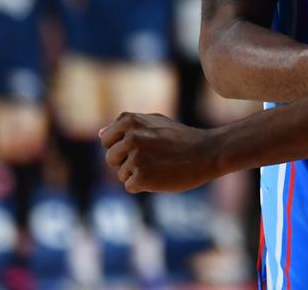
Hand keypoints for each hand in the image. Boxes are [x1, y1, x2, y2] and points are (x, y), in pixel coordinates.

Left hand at [101, 112, 218, 192]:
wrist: (207, 153)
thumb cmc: (182, 138)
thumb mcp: (156, 123)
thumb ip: (128, 126)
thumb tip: (100, 133)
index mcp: (130, 121)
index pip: (107, 139)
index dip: (123, 145)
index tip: (144, 145)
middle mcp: (130, 137)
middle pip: (110, 158)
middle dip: (127, 161)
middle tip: (153, 158)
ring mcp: (135, 157)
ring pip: (121, 173)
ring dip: (137, 174)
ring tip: (160, 166)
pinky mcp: (141, 177)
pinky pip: (130, 186)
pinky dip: (144, 185)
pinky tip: (161, 176)